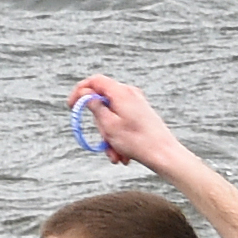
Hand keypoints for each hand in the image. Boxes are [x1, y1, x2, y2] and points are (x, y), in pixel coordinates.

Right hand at [67, 75, 188, 173]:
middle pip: (103, 104)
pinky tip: (124, 156)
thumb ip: (94, 106)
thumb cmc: (137, 141)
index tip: (72, 107)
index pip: (95, 81)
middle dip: (100, 127)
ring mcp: (137, 105)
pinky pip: (124, 125)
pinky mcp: (142, 117)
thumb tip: (86, 95)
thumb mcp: (108, 125)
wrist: (165, 156)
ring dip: (110, 139)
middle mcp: (131, 94)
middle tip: (103, 142)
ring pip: (113, 119)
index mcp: (121, 92)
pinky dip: (120, 140)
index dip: (80, 91)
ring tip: (116, 155)